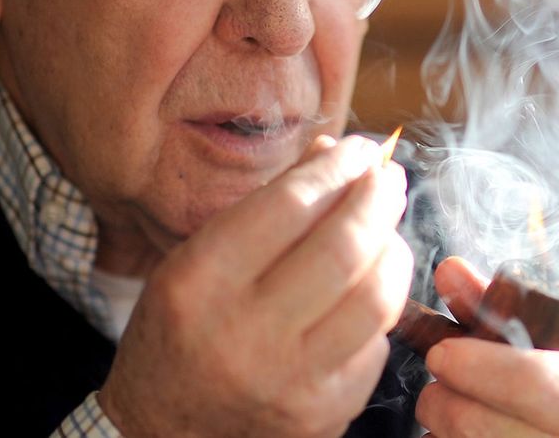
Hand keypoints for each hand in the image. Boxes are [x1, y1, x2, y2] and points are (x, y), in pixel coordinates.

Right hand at [98, 135, 414, 437]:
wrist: (164, 432)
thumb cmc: (180, 332)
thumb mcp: (196, 259)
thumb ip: (268, 204)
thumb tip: (332, 152)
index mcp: (199, 282)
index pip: (290, 206)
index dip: (337, 168)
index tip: (360, 150)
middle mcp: (243, 335)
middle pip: (342, 249)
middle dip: (377, 200)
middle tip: (389, 178)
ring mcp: (288, 381)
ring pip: (375, 299)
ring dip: (394, 250)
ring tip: (388, 229)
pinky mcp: (323, 413)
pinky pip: (376, 345)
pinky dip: (382, 306)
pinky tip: (371, 287)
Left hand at [417, 257, 558, 436]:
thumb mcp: (548, 363)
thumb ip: (500, 318)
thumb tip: (449, 269)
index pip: (534, 385)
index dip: (480, 367)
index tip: (442, 354)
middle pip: (480, 426)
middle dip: (445, 401)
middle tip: (441, 387)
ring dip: (442, 428)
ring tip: (456, 414)